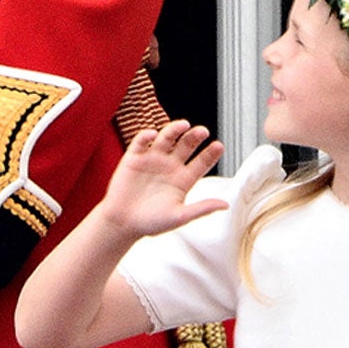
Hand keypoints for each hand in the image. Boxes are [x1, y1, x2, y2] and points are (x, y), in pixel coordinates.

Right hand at [98, 119, 227, 237]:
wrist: (122, 223)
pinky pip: (141, 142)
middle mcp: (169, 167)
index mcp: (183, 180)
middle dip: (195, 137)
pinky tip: (152, 135)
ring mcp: (152, 160)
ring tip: (183, 124)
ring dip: (174, 130)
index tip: (219, 146)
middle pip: (186, 146)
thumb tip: (226, 205)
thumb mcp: (180, 217)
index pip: (201, 162)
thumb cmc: (151, 223)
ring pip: (166, 139)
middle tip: (203, 132)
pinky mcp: (133, 158)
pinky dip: (146, 136)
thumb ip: (202, 208)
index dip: (210, 154)